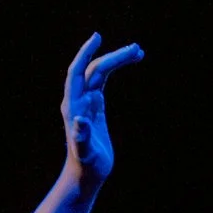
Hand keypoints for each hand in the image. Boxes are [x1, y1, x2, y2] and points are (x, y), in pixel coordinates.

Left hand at [62, 31, 145, 187]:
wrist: (86, 174)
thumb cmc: (86, 166)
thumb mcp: (84, 153)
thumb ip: (81, 137)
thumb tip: (80, 121)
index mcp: (73, 105)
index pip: (77, 72)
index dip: (85, 54)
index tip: (97, 38)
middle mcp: (78, 99)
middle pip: (94, 70)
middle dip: (113, 57)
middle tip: (136, 49)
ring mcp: (87, 102)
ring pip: (101, 73)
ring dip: (117, 61)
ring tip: (139, 52)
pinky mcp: (96, 107)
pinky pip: (105, 82)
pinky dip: (116, 72)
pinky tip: (130, 63)